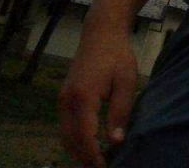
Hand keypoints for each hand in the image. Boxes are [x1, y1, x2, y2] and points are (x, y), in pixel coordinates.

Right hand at [59, 23, 138, 167]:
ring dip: (77, 150)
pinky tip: (89, 143)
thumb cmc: (118, 55)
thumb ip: (120, 112)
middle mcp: (67, 101)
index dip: (93, 155)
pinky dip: (74, 138)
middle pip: (70, 140)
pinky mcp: (63, 97)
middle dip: (84, 157)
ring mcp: (62, 99)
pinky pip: (64, 125)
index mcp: (83, 97)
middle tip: (101, 167)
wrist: (101, 33)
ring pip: (64, 135)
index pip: (84, 136)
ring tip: (96, 160)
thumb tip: (115, 141)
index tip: (104, 167)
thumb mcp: (127, 82)